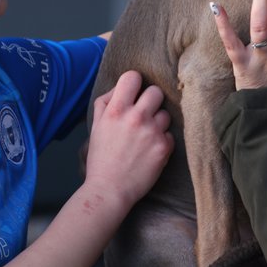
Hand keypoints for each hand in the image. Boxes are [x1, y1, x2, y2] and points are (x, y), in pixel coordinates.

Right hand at [83, 71, 173, 206]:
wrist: (109, 190)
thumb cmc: (101, 159)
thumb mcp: (96, 126)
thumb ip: (106, 103)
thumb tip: (121, 88)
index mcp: (116, 110)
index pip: (133, 77)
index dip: (134, 83)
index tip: (134, 93)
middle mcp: (135, 117)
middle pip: (156, 92)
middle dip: (151, 101)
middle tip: (144, 114)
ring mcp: (152, 131)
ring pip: (165, 114)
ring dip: (158, 123)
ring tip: (145, 137)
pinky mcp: (164, 147)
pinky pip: (170, 134)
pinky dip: (162, 142)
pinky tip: (150, 151)